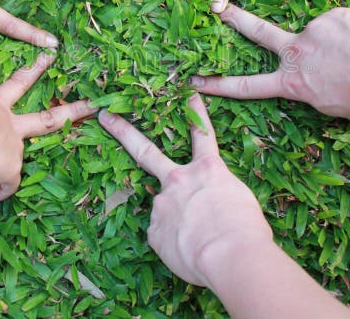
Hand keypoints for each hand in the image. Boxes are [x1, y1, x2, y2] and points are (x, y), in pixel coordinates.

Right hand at [0, 53, 96, 201]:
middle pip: (48, 119)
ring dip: (4, 170)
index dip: (34, 70)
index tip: (49, 56)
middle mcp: (10, 125)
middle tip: (93, 105)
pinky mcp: (11, 169)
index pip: (17, 83)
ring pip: (19, 160)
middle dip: (74, 111)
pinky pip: (7, 186)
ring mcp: (15, 147)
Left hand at [98, 94, 271, 285]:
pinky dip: (174, 243)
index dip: (195, 113)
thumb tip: (209, 206)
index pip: (202, 134)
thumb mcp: (240, 202)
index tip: (188, 93)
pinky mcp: (153, 230)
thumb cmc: (245, 230)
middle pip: (146, 150)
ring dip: (175, 219)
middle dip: (123, 131)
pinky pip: (163, 235)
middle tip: (104, 116)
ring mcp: (162, 203)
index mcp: (208, 170)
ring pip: (163, 207)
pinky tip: (188, 251)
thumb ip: (218, 195)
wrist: (229, 254)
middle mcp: (179, 179)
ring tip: (194, 238)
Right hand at [192, 5, 349, 124]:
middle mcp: (297, 53)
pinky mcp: (334, 14)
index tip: (197, 81)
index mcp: (295, 83)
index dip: (219, 86)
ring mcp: (314, 29)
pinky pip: (343, 25)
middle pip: (257, 32)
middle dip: (236, 20)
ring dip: (339, 45)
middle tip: (220, 8)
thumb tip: (327, 89)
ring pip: (322, 37)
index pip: (248, 87)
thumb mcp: (342, 111)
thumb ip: (325, 97)